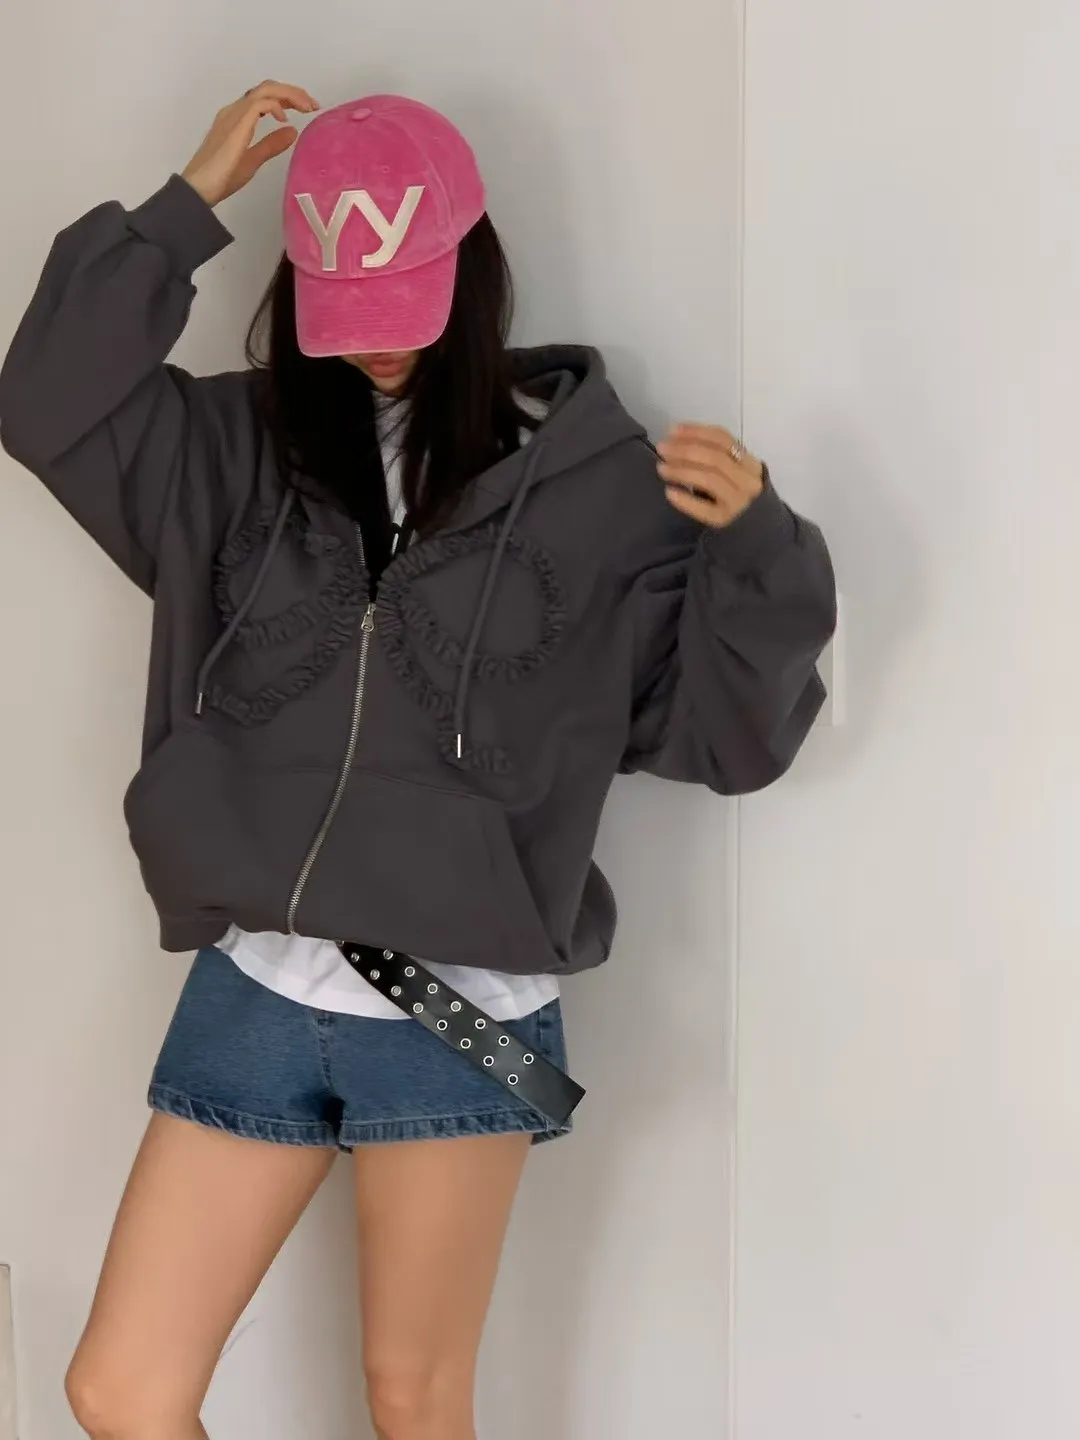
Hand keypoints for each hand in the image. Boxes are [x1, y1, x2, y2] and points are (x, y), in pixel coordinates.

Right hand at [182, 81, 319, 206]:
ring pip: (265, 90)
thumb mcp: (254, 159)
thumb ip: (271, 144)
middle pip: (267, 88)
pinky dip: (276, 106)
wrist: (201, 186)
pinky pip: (259, 103)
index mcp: (238, 117)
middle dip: (293, 92)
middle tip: (312, 104)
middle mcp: (235, 110)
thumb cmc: (222, 176)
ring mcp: (234, 113)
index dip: (288, 98)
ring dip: (289, 94)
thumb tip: (292, 132)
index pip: (265, 97)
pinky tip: (285, 119)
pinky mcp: (237, 122)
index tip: (307, 108)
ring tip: (306, 107)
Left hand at [657, 424, 764, 527]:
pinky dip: (685, 499)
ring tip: (662, 468)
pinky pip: (703, 509)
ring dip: (681, 470)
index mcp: (750, 463)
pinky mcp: (726, 521)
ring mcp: (738, 502)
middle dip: (684, 450)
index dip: (696, 432)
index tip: (672, 430)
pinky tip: (670, 492)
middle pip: (714, 458)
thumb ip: (716, 456)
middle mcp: (747, 480)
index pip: (723, 439)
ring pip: (708, 479)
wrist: (756, 531)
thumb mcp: (736, 473)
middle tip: (662, 449)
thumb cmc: (739, 496)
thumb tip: (678, 440)